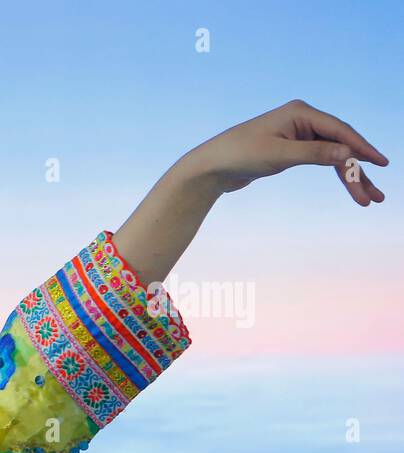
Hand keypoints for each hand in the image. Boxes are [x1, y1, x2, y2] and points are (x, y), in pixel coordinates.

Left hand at [183, 99, 387, 204]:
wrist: (211, 166)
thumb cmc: (240, 155)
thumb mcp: (278, 155)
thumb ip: (314, 153)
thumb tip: (347, 152)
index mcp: (300, 113)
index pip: (340, 130)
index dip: (362, 147)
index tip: (382, 163)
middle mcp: (302, 120)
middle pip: (339, 145)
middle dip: (358, 171)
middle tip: (375, 195)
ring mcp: (298, 134)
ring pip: (332, 155)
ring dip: (349, 177)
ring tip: (366, 199)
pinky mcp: (291, 149)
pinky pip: (321, 160)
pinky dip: (333, 173)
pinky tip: (348, 185)